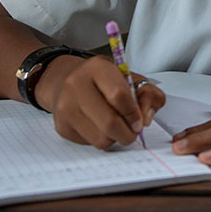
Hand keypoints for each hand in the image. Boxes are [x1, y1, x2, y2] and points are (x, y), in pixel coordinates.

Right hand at [36, 55, 164, 148]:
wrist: (69, 83)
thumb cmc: (103, 82)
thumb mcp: (130, 78)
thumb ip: (148, 94)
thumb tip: (146, 118)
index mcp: (97, 68)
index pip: (119, 95)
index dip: (133, 113)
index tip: (139, 120)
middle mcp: (76, 85)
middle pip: (109, 122)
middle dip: (128, 133)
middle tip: (132, 131)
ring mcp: (66, 107)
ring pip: (101, 138)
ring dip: (115, 138)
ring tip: (116, 127)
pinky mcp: (62, 126)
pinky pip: (90, 143)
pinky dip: (101, 140)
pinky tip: (100, 127)